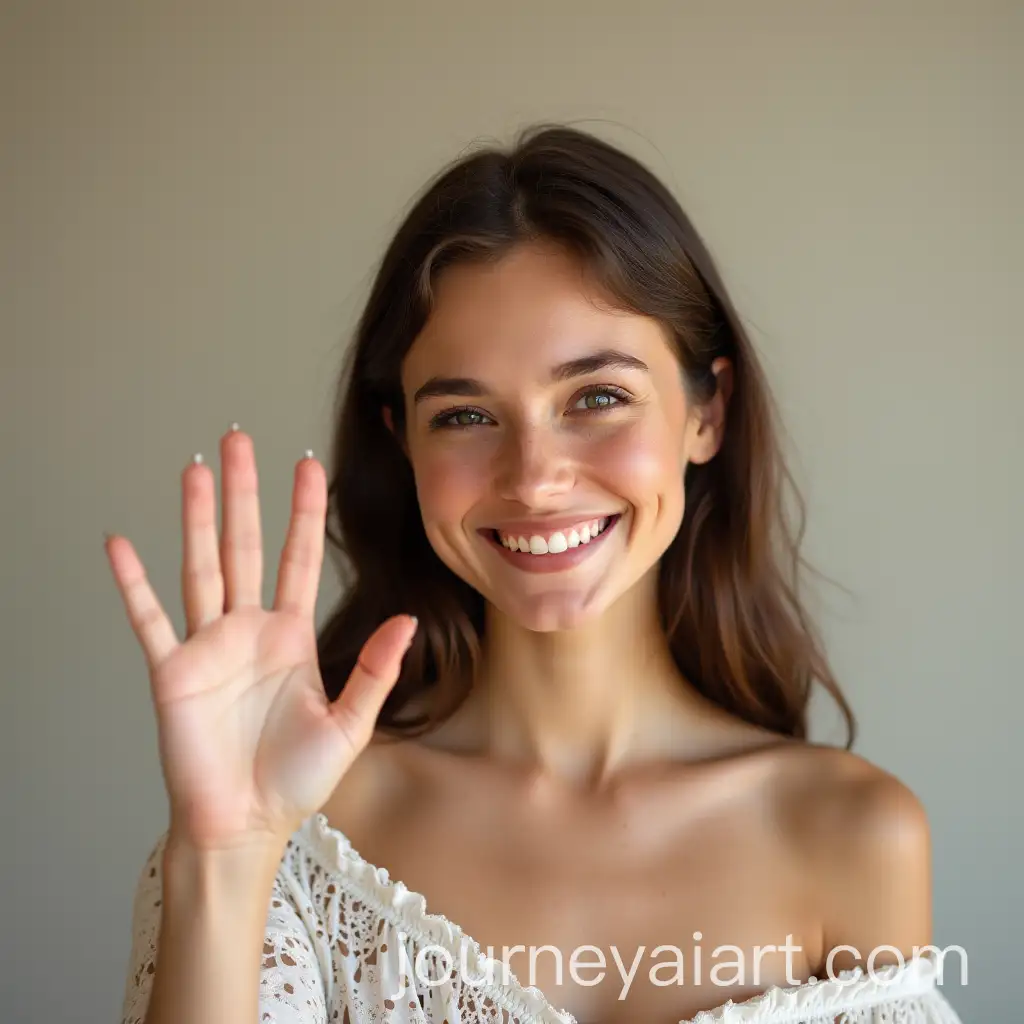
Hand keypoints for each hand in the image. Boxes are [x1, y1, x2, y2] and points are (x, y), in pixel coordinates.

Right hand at [105, 426, 415, 849]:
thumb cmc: (296, 781)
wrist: (245, 825)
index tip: (307, 464)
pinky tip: (121, 545)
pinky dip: (132, 583)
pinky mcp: (172, 671)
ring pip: (201, 566)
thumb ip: (375, 671)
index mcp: (292, 637)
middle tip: (239, 439)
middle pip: (245, 546)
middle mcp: (248, 630)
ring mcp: (208, 646)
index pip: (297, 558)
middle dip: (245, 493)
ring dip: (196, 519)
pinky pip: (149, 619)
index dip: (303, 512)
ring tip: (195, 471)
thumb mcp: (349, 724)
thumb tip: (406, 620)